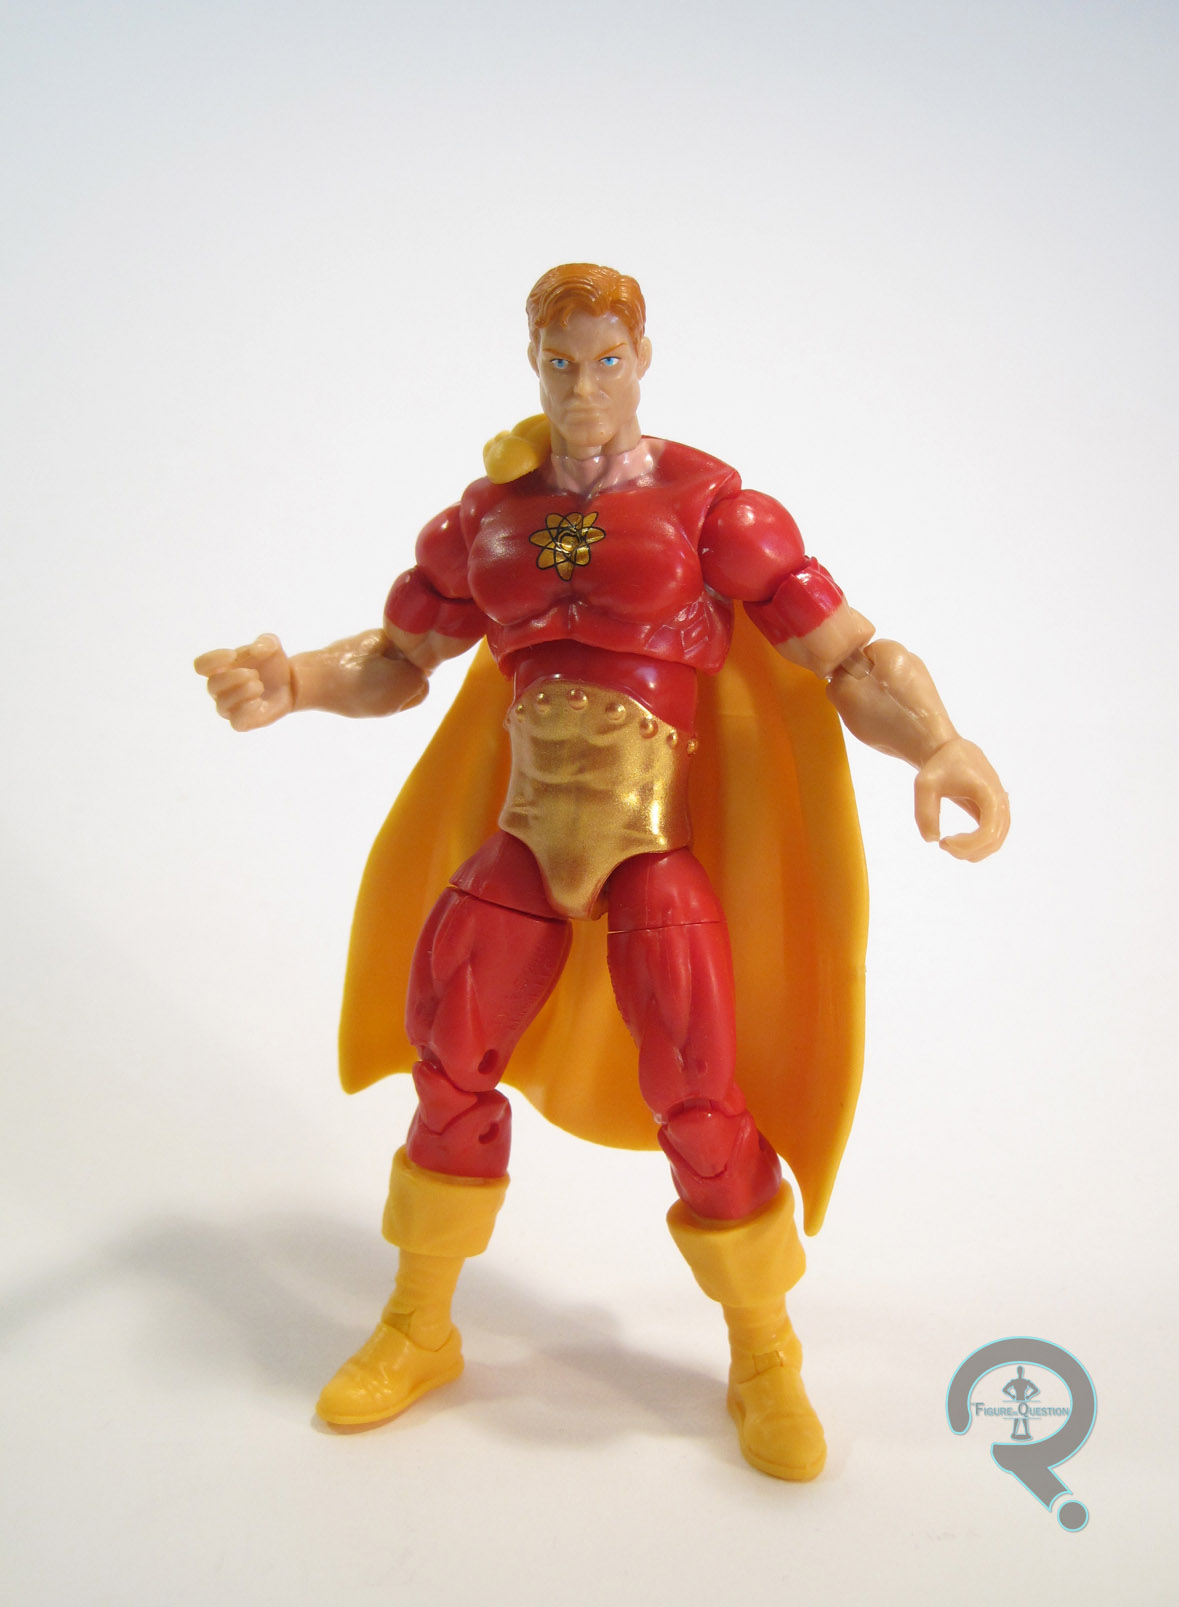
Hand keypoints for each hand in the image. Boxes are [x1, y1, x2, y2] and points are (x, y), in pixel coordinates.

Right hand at [194, 634, 293, 730]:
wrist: (289, 683)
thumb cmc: (272, 663)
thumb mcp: (272, 645)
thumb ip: (265, 642)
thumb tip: (255, 650)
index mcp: (219, 668)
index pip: (201, 666)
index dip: (213, 659)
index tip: (233, 655)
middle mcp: (219, 690)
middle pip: (212, 685)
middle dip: (235, 677)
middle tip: (255, 674)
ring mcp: (229, 708)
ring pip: (222, 705)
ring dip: (243, 692)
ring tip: (259, 685)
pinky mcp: (242, 722)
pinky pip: (236, 723)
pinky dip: (247, 711)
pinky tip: (259, 702)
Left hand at [914, 737, 1009, 861]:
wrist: (952, 751)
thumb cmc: (938, 767)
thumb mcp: (924, 786)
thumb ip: (924, 813)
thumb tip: (932, 840)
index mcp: (988, 792)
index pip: (989, 831)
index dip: (968, 844)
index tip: (943, 842)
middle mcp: (1001, 801)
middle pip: (994, 841)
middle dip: (967, 851)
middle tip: (943, 844)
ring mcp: (1002, 807)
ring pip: (996, 843)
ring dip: (972, 852)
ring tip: (947, 843)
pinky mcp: (996, 812)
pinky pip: (993, 838)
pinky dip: (976, 847)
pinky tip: (956, 841)